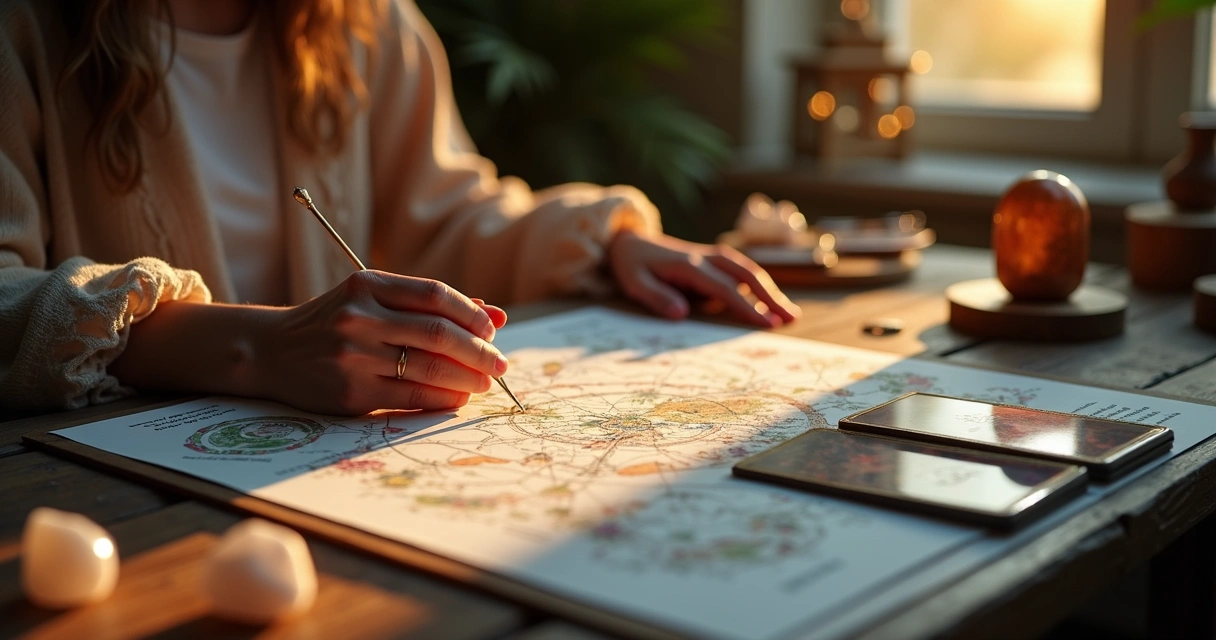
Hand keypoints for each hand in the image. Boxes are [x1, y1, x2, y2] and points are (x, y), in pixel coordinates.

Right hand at [260, 271, 509, 414]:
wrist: (271, 350)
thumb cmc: (336, 322)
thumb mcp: (374, 300)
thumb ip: (430, 305)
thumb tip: (496, 316)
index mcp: (368, 284)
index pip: (436, 294)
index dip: (473, 314)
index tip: (492, 330)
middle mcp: (359, 317)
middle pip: (439, 333)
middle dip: (480, 352)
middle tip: (501, 365)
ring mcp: (353, 355)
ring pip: (429, 368)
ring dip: (468, 378)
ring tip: (484, 383)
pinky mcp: (350, 391)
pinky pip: (411, 397)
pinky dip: (443, 399)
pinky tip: (457, 397)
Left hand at [607, 230, 800, 326]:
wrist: (628, 240)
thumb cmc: (631, 266)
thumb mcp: (634, 283)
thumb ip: (656, 297)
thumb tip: (681, 313)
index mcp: (689, 266)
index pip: (725, 289)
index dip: (747, 306)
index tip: (767, 323)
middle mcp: (706, 258)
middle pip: (747, 275)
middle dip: (771, 296)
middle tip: (792, 318)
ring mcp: (711, 256)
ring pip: (748, 271)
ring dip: (770, 290)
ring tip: (789, 313)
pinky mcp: (712, 259)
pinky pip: (740, 271)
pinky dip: (758, 284)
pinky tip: (769, 301)